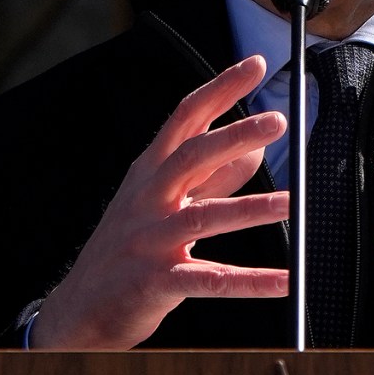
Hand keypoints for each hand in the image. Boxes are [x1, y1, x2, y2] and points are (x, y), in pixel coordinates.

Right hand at [30, 56, 288, 348]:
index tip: (255, 65)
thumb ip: (211, 179)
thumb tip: (253, 151)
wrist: (80, 309)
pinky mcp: (156, 283)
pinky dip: (251, 282)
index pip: (186, 118)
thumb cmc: (128, 249)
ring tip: (293, 201)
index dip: (220, 89)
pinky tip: (284, 282)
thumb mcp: (164, 204)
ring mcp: (150, 241)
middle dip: (235, 136)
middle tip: (277, 122)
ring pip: (204, 218)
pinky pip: (211, 280)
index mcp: (150, 172)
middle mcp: (148, 200)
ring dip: (251, 209)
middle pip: (192, 157)